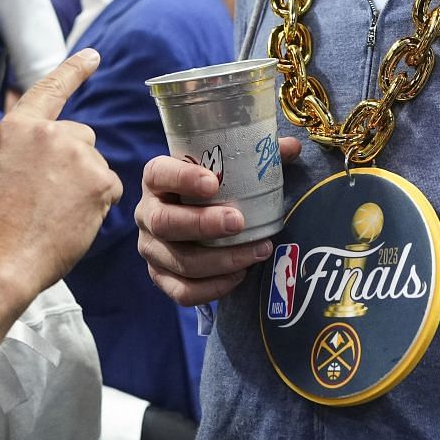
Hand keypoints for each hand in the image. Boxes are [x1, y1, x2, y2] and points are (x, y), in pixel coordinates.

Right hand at [0, 49, 118, 295]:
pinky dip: (98, 206)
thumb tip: (54, 153)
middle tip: (47, 199)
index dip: (74, 70)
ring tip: (53, 215)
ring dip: (85, 187)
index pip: (51, 89)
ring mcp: (76, 155)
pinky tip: (71, 222)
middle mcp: (49, 132)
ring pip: (96, 167)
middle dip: (74, 163)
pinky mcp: (99, 180)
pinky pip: (110, 189)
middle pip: (82, 137)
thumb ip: (26, 151)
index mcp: (18, 127)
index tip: (92, 55)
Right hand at [134, 137, 295, 305]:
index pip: (158, 174)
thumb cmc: (215, 189)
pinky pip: (182, 291)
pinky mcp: (160, 277)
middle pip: (165, 222)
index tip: (213, 182)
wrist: (197, 220)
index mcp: (157, 179)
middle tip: (238, 222)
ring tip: (256, 252)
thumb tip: (293, 147)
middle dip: (203, 224)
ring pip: (179, 261)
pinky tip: (238, 276)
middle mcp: (147, 213)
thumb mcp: (229, 168)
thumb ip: (256, 154)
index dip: (182, 178)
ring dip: (220, 260)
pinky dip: (213, 288)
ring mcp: (151, 248)